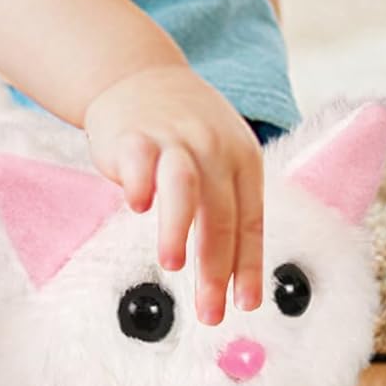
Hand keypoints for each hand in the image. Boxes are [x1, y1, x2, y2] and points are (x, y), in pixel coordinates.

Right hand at [84, 66, 263, 324]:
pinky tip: (137, 206)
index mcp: (242, 158)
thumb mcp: (218, 157)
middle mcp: (213, 147)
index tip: (245, 305)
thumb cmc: (181, 131)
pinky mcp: (134, 133)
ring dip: (180, 227)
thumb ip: (223, 206)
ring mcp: (173, 137)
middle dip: (215, 268)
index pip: (250, 221)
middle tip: (209, 310)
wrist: (138, 75)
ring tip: (173, 264)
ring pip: (185, 185)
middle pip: (220, 214)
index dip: (248, 266)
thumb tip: (228, 275)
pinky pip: (139, 159)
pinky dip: (140, 183)